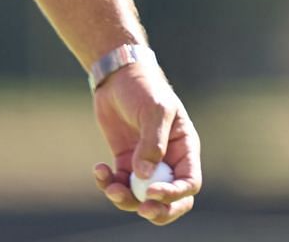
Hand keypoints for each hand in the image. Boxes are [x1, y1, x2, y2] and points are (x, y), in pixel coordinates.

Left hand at [90, 59, 200, 224]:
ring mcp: (146, 164)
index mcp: (185, 148)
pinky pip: (120, 185)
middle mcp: (169, 161)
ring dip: (125, 199)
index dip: (174, 194)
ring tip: (110, 185)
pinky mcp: (125, 163)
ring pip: (141, 198)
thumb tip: (145, 176)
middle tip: (141, 210)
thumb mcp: (154, 110)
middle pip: (171, 200)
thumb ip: (152, 142)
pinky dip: (108, 184)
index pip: (189, 182)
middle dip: (158, 211)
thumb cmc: (144, 88)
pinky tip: (99, 169)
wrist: (118, 77)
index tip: (151, 192)